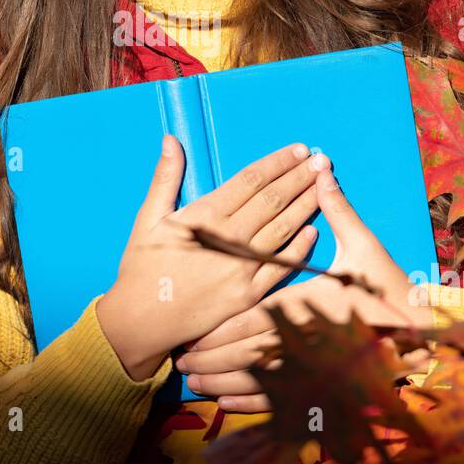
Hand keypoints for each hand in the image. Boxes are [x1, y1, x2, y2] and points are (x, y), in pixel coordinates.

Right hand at [96, 136, 323, 380]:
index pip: (250, 180)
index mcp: (204, 217)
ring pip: (283, 229)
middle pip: (273, 200)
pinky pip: (281, 267)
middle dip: (299, 178)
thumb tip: (172, 140)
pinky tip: (314, 230)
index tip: (298, 150)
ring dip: (306, 205)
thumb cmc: (142, 269)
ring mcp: (241, 269)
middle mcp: (228, 240)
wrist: (141, 322)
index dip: (277, 162)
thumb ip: (165, 178)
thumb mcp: (148, 219)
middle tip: (321, 160)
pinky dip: (300, 248)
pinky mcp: (248, 296)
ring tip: (323, 186)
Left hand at [174, 165, 433, 410]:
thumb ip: (337, 210)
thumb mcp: (364, 246)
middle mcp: (304, 339)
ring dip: (221, 381)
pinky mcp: (322, 385)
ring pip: (256, 380)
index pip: (250, 319)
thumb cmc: (390, 287)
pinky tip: (223, 402)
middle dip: (210, 357)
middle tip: (180, 360)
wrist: (423, 333)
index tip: (188, 330)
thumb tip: (319, 170)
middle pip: (244, 353)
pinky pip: (278, 399)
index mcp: (306, 303)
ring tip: (193, 381)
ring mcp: (312, 366)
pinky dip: (247, 402)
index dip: (216, 327)